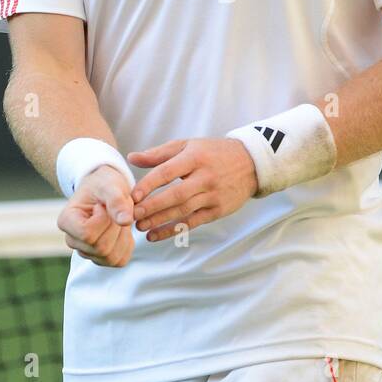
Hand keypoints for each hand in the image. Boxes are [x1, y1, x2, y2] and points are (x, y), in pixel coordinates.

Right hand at [57, 165, 135, 267]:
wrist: (107, 190)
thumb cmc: (104, 185)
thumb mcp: (110, 185)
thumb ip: (116, 201)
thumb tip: (125, 221)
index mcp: (66, 221)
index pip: (87, 234)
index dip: (103, 220)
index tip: (102, 206)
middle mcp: (72, 241)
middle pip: (101, 248)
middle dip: (115, 227)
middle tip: (115, 211)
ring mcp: (86, 252)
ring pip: (111, 257)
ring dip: (122, 236)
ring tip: (117, 219)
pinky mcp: (102, 259)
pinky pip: (120, 260)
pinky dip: (127, 244)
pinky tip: (122, 229)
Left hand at [126, 138, 258, 242]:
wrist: (251, 164)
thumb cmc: (212, 153)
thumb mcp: (188, 145)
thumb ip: (159, 154)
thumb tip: (131, 158)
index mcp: (194, 157)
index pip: (167, 172)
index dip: (149, 185)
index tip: (132, 196)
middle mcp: (205, 177)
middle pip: (175, 194)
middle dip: (152, 207)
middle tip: (132, 215)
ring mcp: (213, 195)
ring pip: (183, 210)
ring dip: (160, 221)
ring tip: (140, 227)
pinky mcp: (218, 210)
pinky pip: (192, 223)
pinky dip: (173, 230)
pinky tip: (155, 235)